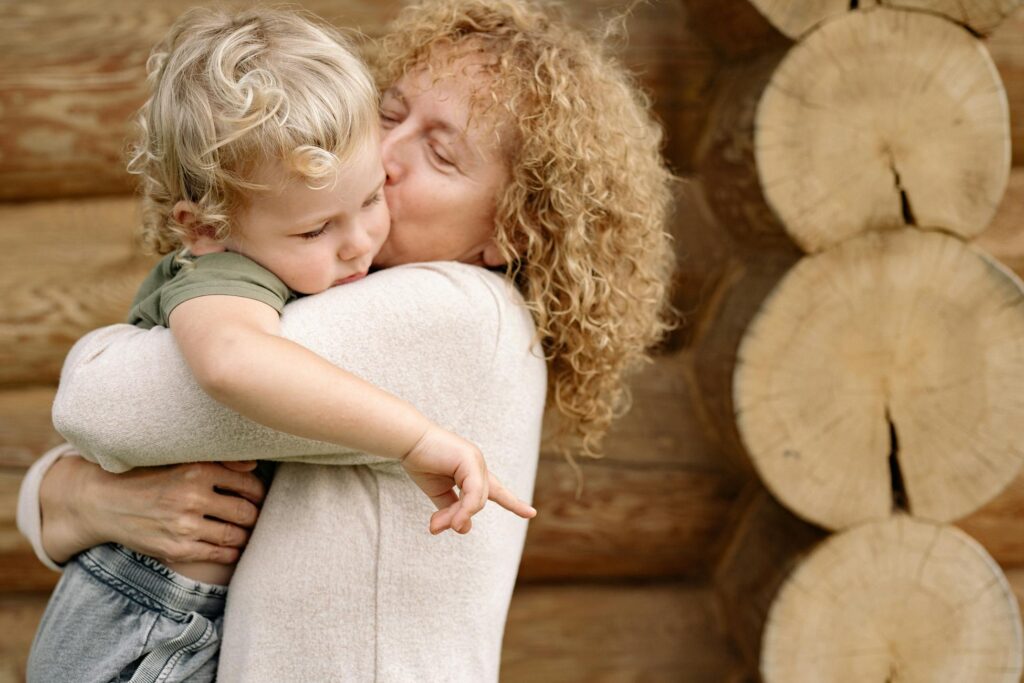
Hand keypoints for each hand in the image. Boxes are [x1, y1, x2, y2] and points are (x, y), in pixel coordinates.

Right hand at [40, 455, 265, 564]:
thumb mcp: (178, 459)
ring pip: (233, 534)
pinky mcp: (175, 548)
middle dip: (255, 516)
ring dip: (245, 535)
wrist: (103, 501)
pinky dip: (231, 552)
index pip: (248, 485)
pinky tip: (232, 548)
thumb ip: (217, 461)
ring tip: (246, 532)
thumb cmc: (146, 476)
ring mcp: (184, 525)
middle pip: (244, 512)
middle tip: (256, 516)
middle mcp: (192, 497)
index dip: (259, 493)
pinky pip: (216, 554)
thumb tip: (253, 466)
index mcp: (197, 470)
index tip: (258, 497)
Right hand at [401, 425, 536, 534]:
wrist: (408, 442)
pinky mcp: (470, 459)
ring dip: (457, 515)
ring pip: (478, 499)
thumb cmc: (421, 461)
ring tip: (436, 525)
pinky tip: (455, 519)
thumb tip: (464, 529)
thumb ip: (452, 509)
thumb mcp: (438, 491)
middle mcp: (479, 465)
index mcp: (473, 471)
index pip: (496, 490)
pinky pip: (474, 492)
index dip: (513, 503)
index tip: (531, 513)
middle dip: (459, 517)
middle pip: (479, 501)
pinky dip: (464, 509)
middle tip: (435, 527)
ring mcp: (477, 460)